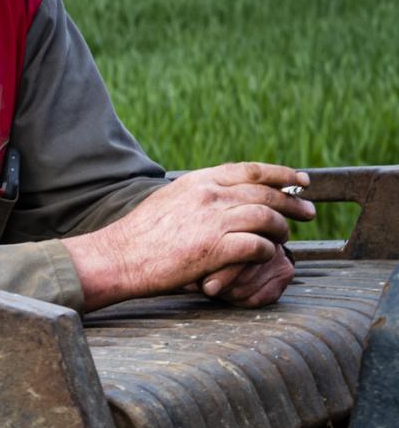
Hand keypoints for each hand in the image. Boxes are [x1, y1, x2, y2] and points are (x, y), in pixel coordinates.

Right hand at [67, 163, 314, 308]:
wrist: (118, 257)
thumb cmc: (140, 235)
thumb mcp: (169, 200)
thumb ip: (199, 196)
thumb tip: (224, 196)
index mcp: (198, 181)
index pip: (251, 170)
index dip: (281, 174)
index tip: (300, 181)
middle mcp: (208, 195)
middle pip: (265, 193)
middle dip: (293, 202)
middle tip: (308, 212)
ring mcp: (213, 220)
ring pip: (267, 217)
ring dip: (281, 229)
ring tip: (285, 238)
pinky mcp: (215, 248)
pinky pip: (258, 246)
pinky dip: (266, 251)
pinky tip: (263, 255)